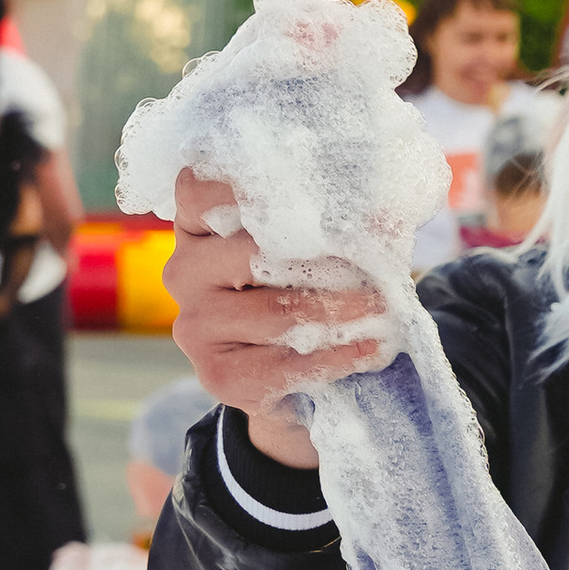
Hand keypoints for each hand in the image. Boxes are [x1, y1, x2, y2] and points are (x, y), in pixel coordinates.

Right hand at [165, 164, 390, 469]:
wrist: (290, 382)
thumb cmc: (302, 293)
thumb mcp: (319, 249)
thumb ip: (340, 223)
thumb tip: (384, 212)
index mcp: (198, 227)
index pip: (202, 190)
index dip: (250, 187)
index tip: (311, 194)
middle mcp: (184, 271)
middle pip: (252, 253)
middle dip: (323, 258)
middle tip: (374, 263)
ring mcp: (195, 325)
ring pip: (275, 311)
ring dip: (339, 310)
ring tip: (381, 307)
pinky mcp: (216, 374)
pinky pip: (284, 363)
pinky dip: (335, 355)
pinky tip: (369, 346)